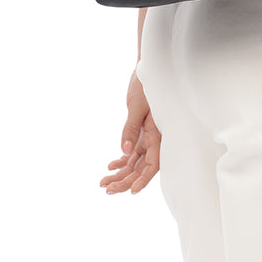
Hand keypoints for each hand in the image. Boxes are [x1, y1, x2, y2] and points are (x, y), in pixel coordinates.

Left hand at [99, 70, 160, 194]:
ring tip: (104, 183)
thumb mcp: (136, 106)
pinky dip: (122, 160)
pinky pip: (132, 152)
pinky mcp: (140, 132)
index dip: (144, 179)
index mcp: (157, 133)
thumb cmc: (146, 86)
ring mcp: (147, 136)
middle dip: (125, 181)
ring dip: (121, 173)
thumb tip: (125, 151)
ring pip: (135, 162)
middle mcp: (153, 138)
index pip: (152, 164)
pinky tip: (110, 167)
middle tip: (108, 189)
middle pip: (141, 167)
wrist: (147, 70)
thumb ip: (131, 129)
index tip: (132, 190)